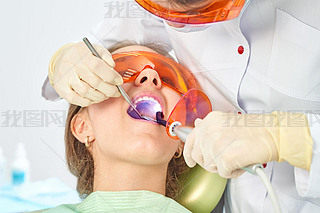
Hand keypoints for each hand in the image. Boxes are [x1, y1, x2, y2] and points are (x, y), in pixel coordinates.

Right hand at [48, 42, 122, 105]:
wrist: (61, 59)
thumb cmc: (82, 56)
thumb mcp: (94, 49)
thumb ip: (105, 56)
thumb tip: (112, 67)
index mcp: (82, 54)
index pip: (98, 67)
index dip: (111, 76)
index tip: (119, 81)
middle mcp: (72, 66)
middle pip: (94, 82)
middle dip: (109, 89)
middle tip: (116, 92)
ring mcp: (66, 78)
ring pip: (86, 92)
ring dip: (100, 96)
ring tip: (106, 95)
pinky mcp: (61, 89)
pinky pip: (77, 99)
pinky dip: (89, 101)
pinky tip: (95, 98)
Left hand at [183, 111, 312, 177]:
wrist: (273, 134)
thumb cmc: (253, 130)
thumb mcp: (226, 122)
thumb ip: (210, 126)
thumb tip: (196, 125)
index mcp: (209, 120)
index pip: (190, 139)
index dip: (189, 154)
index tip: (191, 161)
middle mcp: (210, 130)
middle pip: (199, 156)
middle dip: (211, 162)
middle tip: (225, 158)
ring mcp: (217, 143)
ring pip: (210, 166)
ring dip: (223, 167)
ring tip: (237, 158)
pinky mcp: (226, 157)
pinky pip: (222, 173)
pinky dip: (232, 172)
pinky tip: (241, 164)